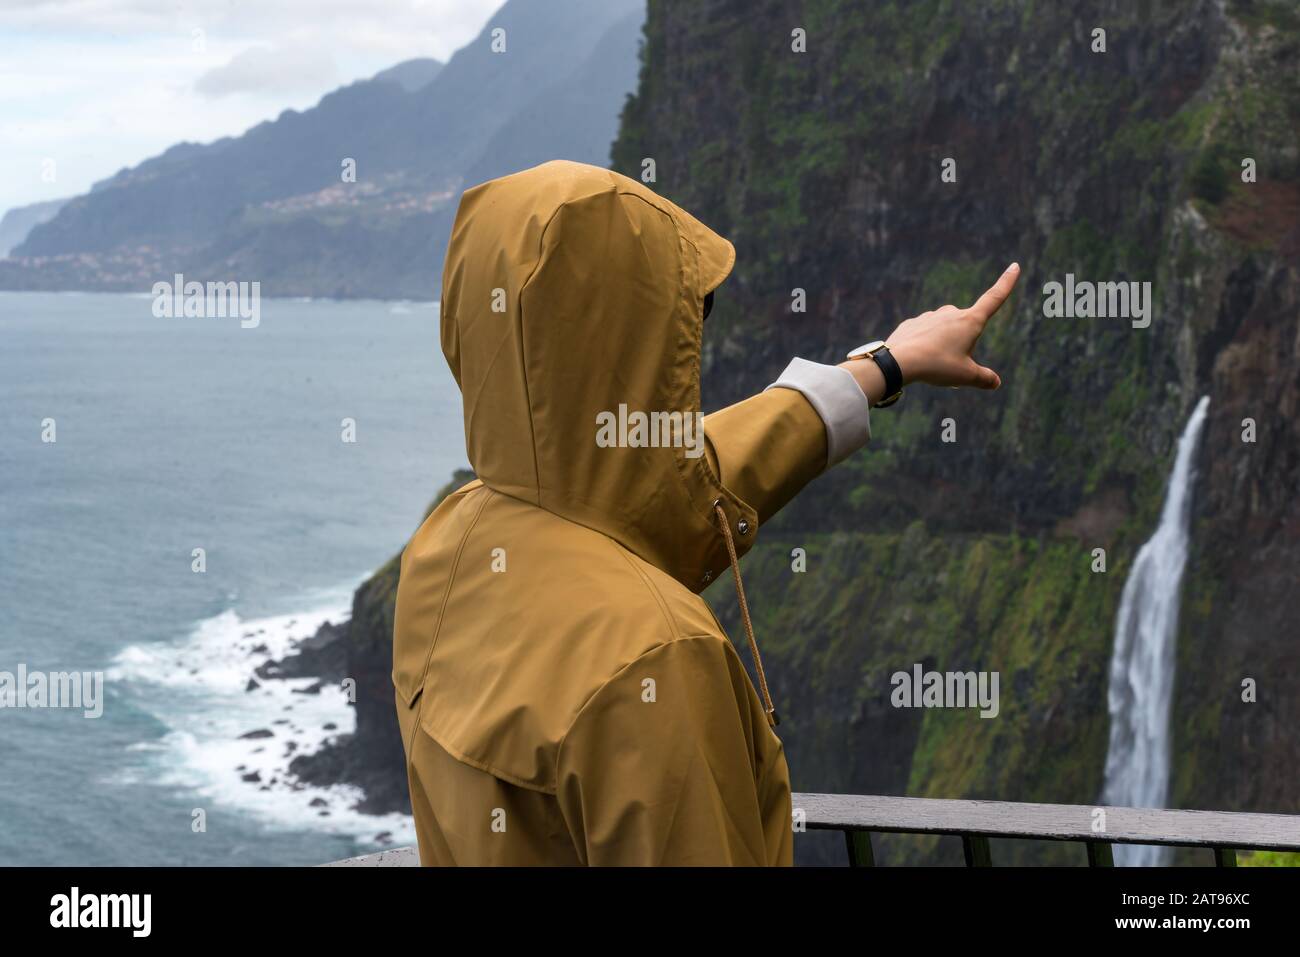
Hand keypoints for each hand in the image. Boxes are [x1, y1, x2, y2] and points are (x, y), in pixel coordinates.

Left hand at [884, 262, 1018, 388]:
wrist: (897, 361)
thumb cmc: (936, 366)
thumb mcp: (965, 376)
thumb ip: (983, 378)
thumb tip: (995, 383)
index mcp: (970, 321)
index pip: (994, 299)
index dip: (1006, 283)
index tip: (1014, 266)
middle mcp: (951, 313)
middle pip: (965, 329)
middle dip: (962, 345)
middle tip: (949, 363)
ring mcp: (930, 316)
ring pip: (943, 333)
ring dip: (942, 346)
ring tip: (931, 363)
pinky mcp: (912, 323)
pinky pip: (924, 336)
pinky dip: (924, 348)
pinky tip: (916, 359)